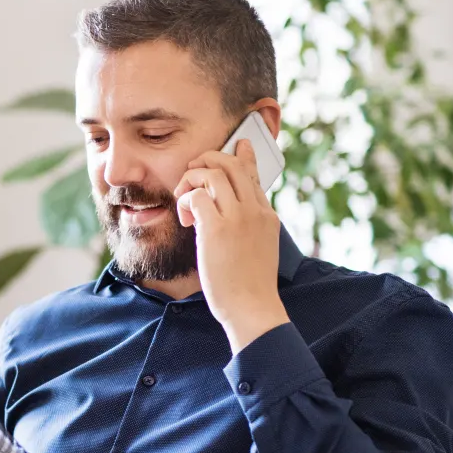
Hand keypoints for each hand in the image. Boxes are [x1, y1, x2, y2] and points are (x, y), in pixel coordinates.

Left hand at [174, 138, 289, 350]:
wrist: (253, 308)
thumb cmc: (250, 286)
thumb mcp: (259, 248)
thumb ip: (250, 227)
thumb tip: (231, 216)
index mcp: (267, 215)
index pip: (253, 174)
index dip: (242, 157)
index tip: (239, 144)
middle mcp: (255, 210)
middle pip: (231, 164)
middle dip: (207, 160)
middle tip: (192, 173)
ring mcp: (238, 217)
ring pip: (212, 173)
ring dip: (191, 180)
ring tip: (184, 200)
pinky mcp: (217, 229)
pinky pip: (197, 196)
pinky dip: (186, 201)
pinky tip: (186, 220)